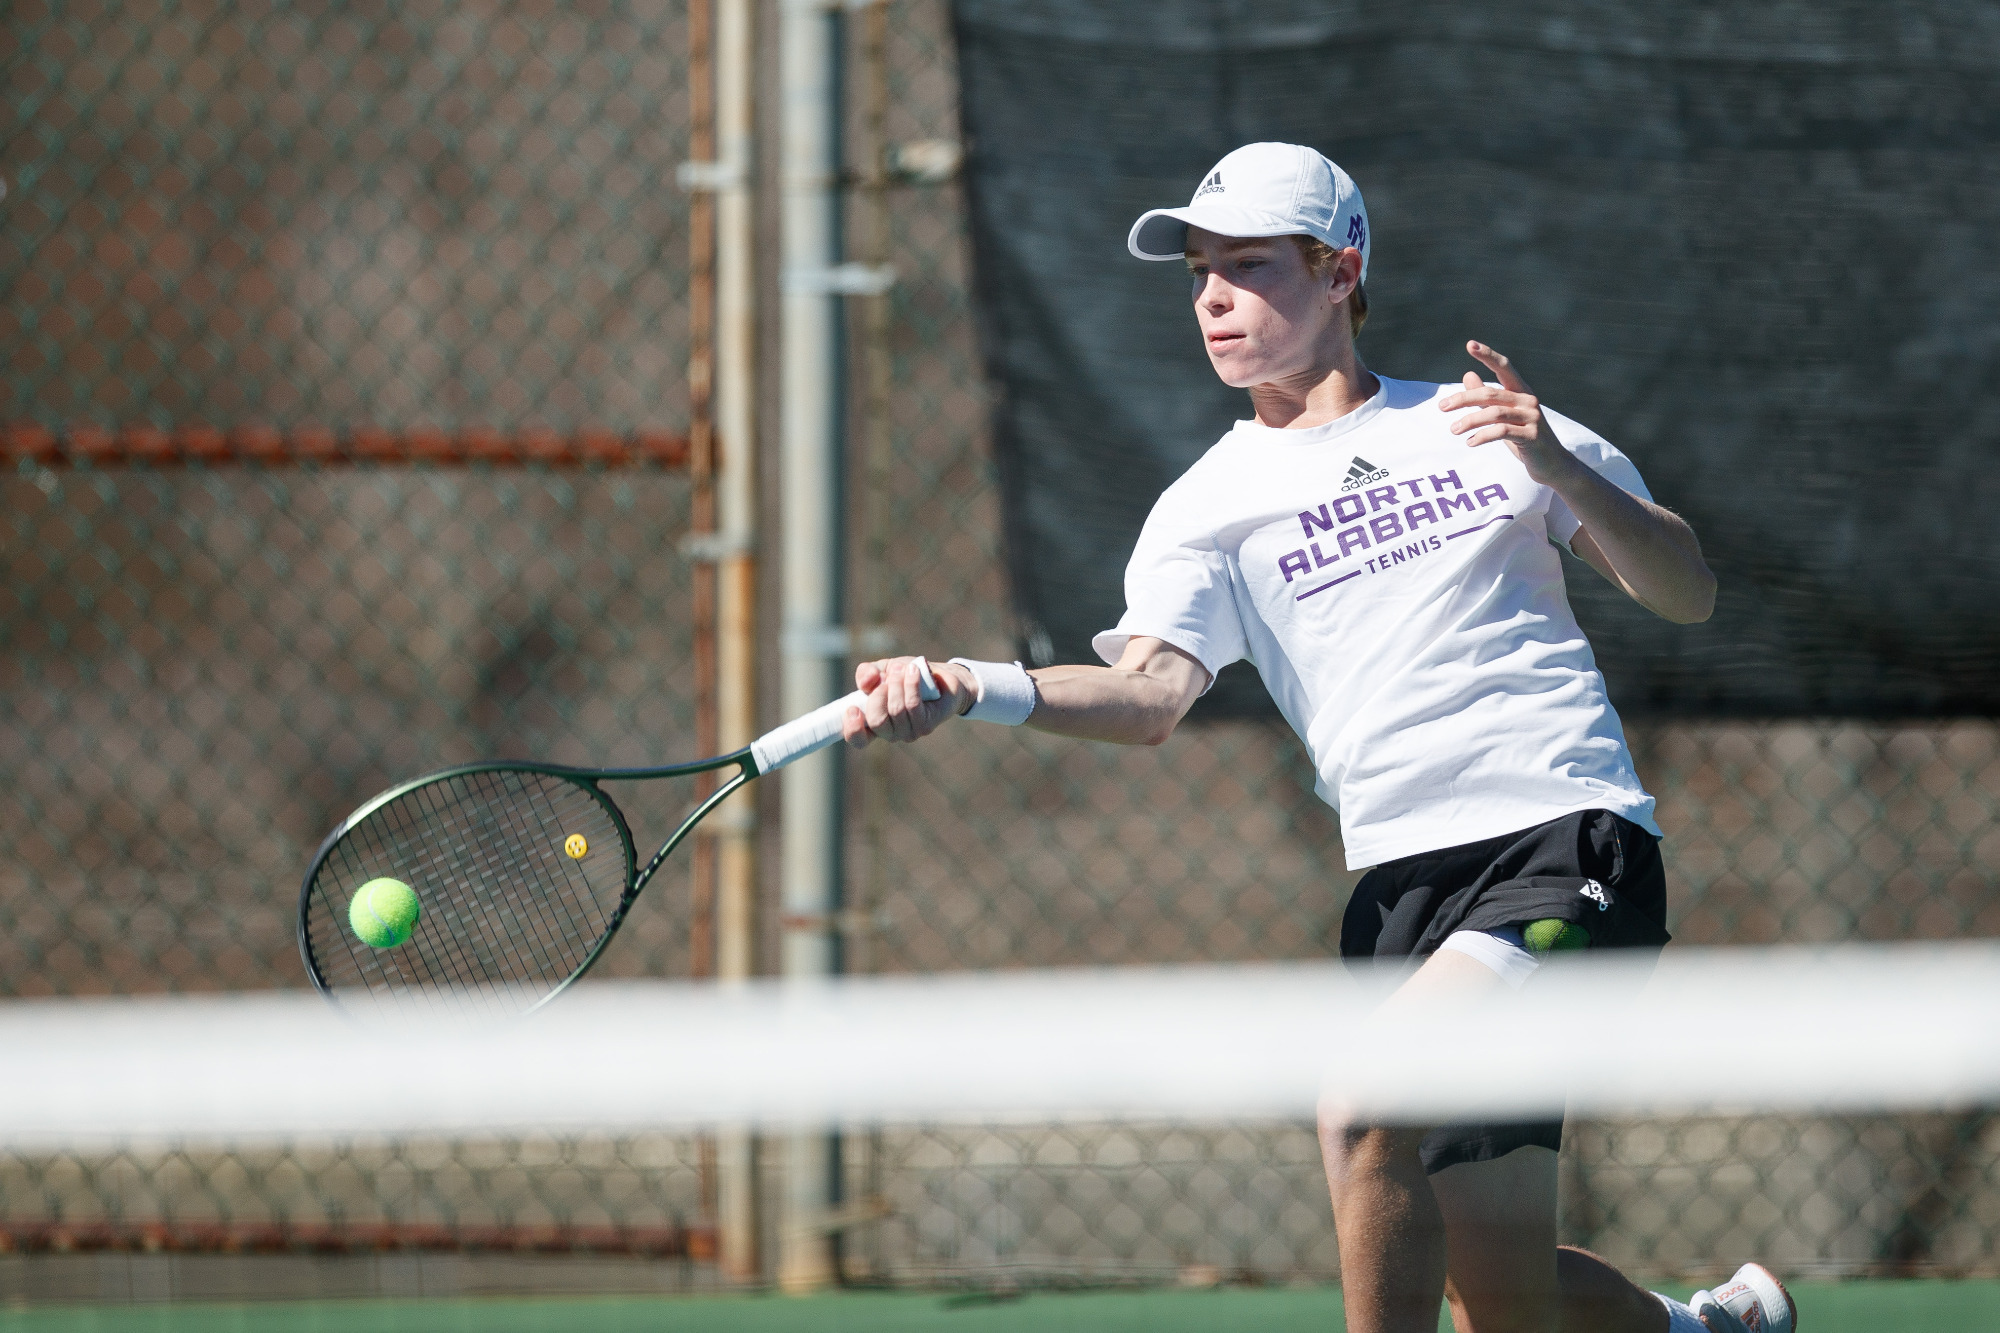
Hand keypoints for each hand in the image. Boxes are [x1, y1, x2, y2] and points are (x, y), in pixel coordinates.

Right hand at [841, 656, 974, 747]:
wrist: (939, 676)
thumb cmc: (906, 676)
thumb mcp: (883, 669)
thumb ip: (868, 673)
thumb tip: (866, 681)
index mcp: (874, 724)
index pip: (858, 739)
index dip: (852, 729)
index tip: (852, 709)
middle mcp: (891, 733)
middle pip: (877, 722)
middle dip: (879, 694)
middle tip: (887, 676)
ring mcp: (910, 732)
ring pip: (897, 710)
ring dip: (897, 683)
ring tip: (902, 668)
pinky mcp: (927, 724)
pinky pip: (913, 705)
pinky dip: (911, 684)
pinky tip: (913, 671)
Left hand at [1437, 342, 1579, 484]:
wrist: (1552, 464)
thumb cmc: (1524, 438)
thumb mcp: (1503, 416)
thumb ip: (1486, 398)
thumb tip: (1468, 374)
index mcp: (1521, 392)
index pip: (1504, 368)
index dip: (1488, 355)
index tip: (1470, 344)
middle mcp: (1529, 400)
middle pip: (1491, 393)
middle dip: (1464, 399)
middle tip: (1442, 407)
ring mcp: (1533, 417)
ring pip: (1495, 413)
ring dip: (1470, 421)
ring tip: (1453, 430)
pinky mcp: (1532, 436)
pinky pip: (1502, 431)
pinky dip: (1482, 436)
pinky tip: (1470, 442)